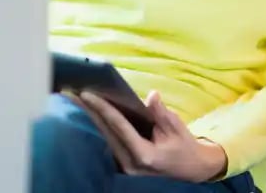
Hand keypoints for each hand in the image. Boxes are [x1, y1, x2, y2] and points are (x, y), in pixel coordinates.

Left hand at [67, 90, 227, 182]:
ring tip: (77, 102)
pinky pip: (108, 145)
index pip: (119, 127)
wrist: (192, 170)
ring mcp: (126, 168)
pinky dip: (99, 128)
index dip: (103, 108)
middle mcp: (131, 164)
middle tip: (73, 94)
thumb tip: (150, 95)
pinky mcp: (124, 167)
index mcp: (145, 155)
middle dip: (89, 112)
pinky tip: (90, 115)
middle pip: (105, 134)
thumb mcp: (177, 127)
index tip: (87, 94)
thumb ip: (161, 112)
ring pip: (103, 140)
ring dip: (91, 120)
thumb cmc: (185, 147)